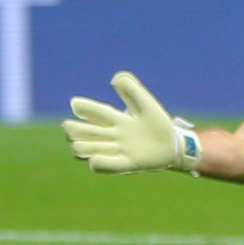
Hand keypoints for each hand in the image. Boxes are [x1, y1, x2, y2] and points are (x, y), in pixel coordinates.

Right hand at [62, 72, 201, 174]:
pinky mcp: (128, 165)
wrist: (174, 145)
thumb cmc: (157, 124)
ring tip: (79, 146)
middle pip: (83, 133)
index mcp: (116, 120)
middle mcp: (112, 136)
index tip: (76, 102)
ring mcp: (118, 151)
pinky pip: (108, 166)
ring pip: (87, 150)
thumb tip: (115, 77)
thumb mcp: (146, 104)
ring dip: (82, 146)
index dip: (84, 107)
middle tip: (70, 127)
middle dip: (74, 129)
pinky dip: (99, 163)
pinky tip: (94, 159)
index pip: (94, 112)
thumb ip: (132, 90)